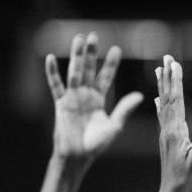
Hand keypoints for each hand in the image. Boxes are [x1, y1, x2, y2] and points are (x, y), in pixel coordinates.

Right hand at [45, 32, 142, 160]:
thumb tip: (140, 95)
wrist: (78, 156)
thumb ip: (124, 109)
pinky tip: (51, 58)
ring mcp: (72, 97)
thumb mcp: (114, 125)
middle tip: (94, 35)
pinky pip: (55, 85)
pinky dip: (52, 72)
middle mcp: (85, 95)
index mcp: (99, 99)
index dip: (111, 64)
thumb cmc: (96, 144)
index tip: (117, 48)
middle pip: (89, 69)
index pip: (106, 77)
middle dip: (92, 53)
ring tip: (79, 39)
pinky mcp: (60, 103)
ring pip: (75, 72)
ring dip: (76, 56)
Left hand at [153, 55, 191, 191]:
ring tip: (160, 72)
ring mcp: (166, 137)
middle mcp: (168, 131)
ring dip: (163, 88)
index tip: (174, 62)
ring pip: (164, 105)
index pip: (175, 100)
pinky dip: (162, 105)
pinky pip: (164, 117)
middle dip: (168, 78)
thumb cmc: (189, 183)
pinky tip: (158, 102)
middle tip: (167, 59)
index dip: (175, 80)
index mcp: (176, 132)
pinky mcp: (168, 144)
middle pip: (167, 98)